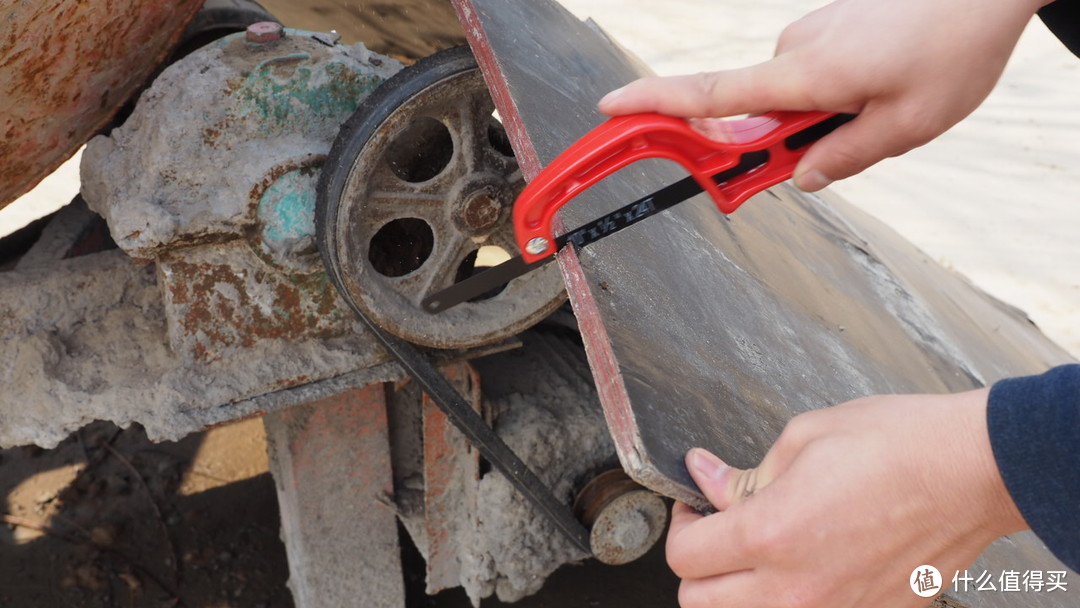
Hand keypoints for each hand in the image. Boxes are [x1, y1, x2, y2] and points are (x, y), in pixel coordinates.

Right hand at [599, 0, 1048, 190]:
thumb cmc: (952, 49)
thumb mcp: (906, 127)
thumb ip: (844, 159)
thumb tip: (800, 179)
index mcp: (804, 76)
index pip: (709, 95)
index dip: (652, 107)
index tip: (608, 113)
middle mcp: (795, 51)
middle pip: (750, 113)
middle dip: (774, 146)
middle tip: (826, 154)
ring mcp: (809, 34)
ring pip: (789, 99)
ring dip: (819, 119)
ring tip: (883, 106)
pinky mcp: (826, 27)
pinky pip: (809, 74)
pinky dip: (832, 94)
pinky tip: (880, 84)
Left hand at [667, 389, 1027, 607]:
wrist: (973, 472)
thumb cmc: (896, 445)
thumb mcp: (802, 439)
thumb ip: (743, 474)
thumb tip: (704, 479)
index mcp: (770, 534)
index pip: (684, 556)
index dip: (680, 525)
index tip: (693, 506)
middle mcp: (795, 587)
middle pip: (699, 602)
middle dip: (698, 565)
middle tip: (716, 531)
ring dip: (738, 589)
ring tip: (760, 548)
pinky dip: (790, 597)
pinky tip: (807, 561)